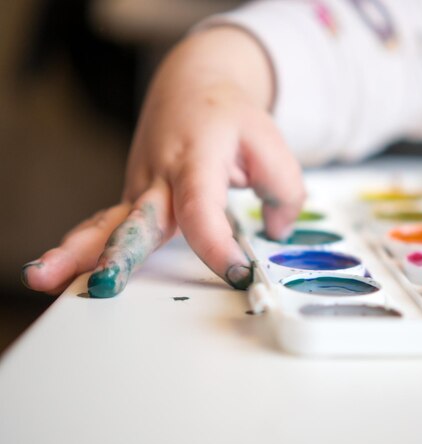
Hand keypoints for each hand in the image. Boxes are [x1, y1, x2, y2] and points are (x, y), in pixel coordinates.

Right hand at [22, 27, 305, 296]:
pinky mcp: (133, 200)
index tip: (239, 274)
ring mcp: (140, 189)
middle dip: (119, 253)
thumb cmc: (228, 118)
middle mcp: (160, 176)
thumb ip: (284, 191)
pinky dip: (81, 248)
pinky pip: (105, 226)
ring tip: (44, 277)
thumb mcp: (271, 145)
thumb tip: (276, 232)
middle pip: (138, 218)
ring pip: (107, 223)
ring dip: (76, 253)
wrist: (191, 89)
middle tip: (104, 283)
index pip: (201, 210)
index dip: (217, 246)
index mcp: (196, 159)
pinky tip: (56, 272)